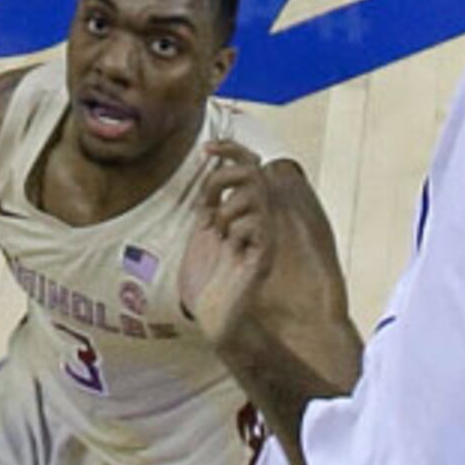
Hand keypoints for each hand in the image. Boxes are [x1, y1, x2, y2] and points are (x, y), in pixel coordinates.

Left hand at [175, 140, 276, 350]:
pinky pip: (255, 223)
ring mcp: (262, 236)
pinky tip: (229, 245)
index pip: (247, 166)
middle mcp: (255, 219)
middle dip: (222, 176)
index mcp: (242, 211)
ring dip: (226, 207)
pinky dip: (236, 227)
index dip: (231, 149)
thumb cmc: (205, 281)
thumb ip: (209, 205)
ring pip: (252, 194)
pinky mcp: (263, 254)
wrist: (211, 316)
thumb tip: (210, 175)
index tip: (206, 149)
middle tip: (206, 199)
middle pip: (252, 171)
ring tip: (217, 230)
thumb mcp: (201, 232)